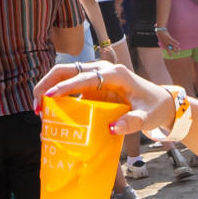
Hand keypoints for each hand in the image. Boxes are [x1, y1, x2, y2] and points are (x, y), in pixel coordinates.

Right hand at [34, 57, 167, 131]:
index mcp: (115, 74)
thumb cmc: (153, 107)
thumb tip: (112, 128)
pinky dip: (57, 96)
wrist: (160, 102)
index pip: (85, 77)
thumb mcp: (146, 117)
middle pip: (67, 70)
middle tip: (37, 105)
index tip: (49, 96)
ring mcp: (96, 76)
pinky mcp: (92, 85)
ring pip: (65, 76)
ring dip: (49, 89)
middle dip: (47, 84)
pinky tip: (50, 111)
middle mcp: (102, 70)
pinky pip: (70, 87)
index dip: (65, 86)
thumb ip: (132, 122)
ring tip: (39, 111)